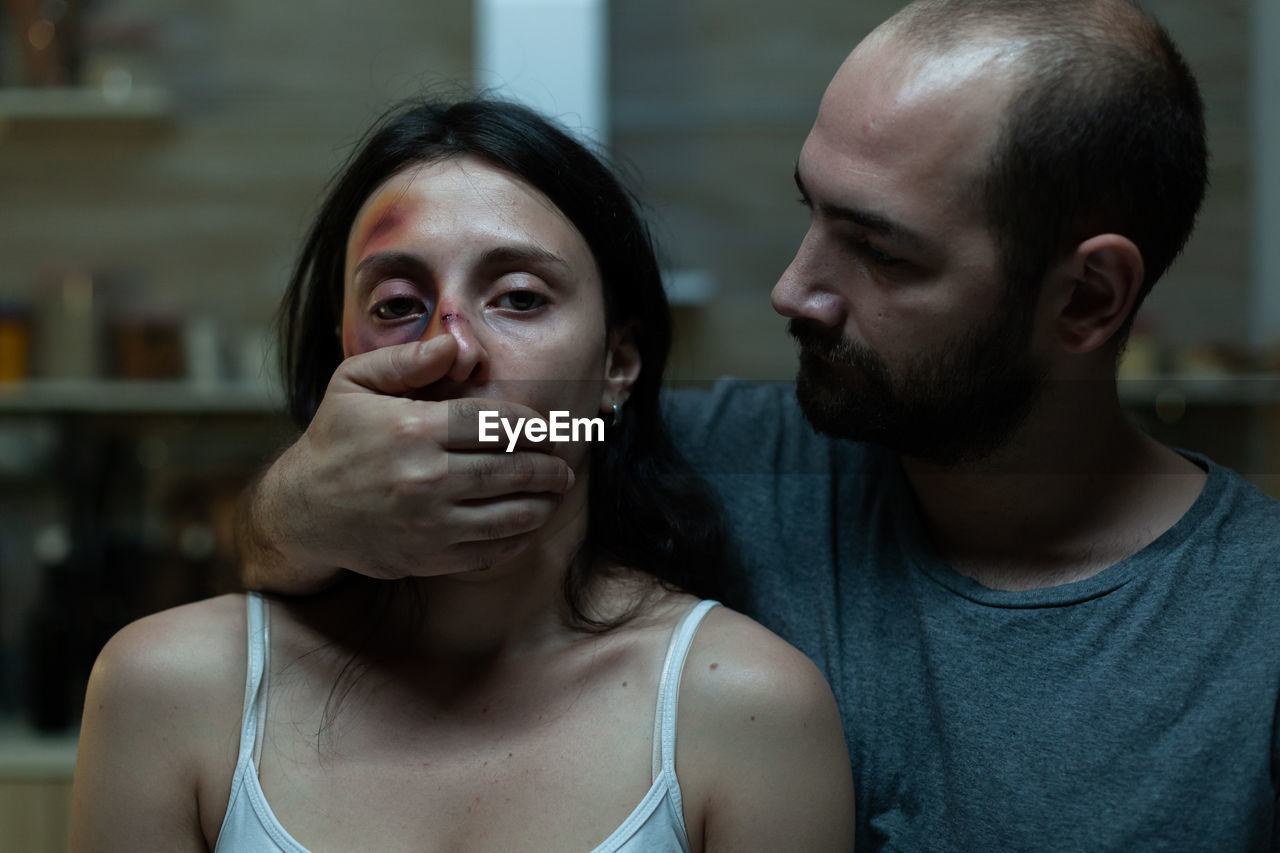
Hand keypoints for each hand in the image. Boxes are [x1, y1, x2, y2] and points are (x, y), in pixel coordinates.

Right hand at [240, 336, 574, 589]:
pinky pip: (490, 550)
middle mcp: (424, 477)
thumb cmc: (335, 440)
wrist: (302, 511)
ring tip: (555, 492)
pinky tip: (528, 523)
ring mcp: (428, 523)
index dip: (530, 425)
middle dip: (547, 466)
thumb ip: (407, 360)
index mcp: (412, 429)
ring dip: (542, 503)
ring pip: (509, 514)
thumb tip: (454, 343)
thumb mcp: (354, 383)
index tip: (545, 428)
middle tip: (563, 464)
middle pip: (511, 469)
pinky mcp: (428, 557)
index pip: (495, 423)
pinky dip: (518, 537)